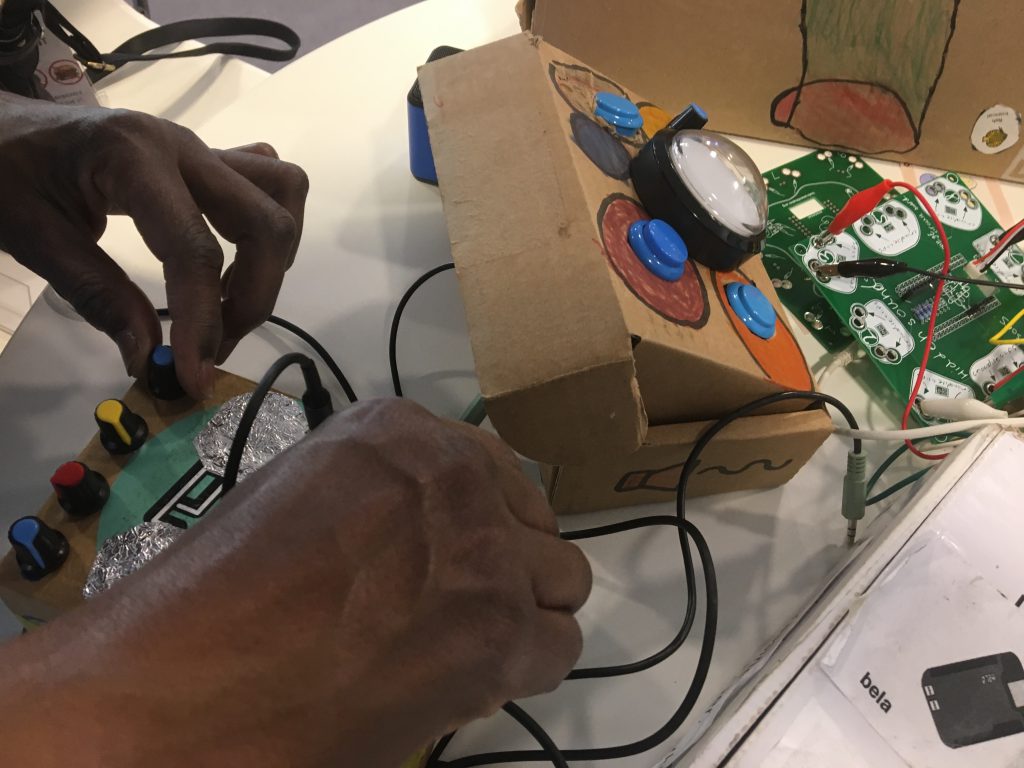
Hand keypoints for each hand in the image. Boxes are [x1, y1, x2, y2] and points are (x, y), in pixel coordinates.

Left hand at [0, 92, 307, 398]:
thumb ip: (97, 296)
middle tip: (216, 347)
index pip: (194, 248)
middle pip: (264, 222)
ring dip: (272, 257)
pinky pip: (268, 181)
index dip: (202, 320)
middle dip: (255, 297)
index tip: (196, 376)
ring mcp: (201, 148)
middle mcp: (182, 146)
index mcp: (133, 158)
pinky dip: (268, 226)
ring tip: (229, 300)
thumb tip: (150, 358)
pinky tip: (234, 260)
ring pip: (283, 191)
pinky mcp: (207, 158)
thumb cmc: (6, 174)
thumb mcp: (34, 237)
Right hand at [0, 399, 591, 767]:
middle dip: (508, 564)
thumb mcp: (301, 491)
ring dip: (525, 614)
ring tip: (470, 644)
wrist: (194, 673)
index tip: (459, 552)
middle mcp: (458, 478)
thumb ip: (380, 491)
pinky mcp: (501, 633)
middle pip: (534, 522)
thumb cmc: (223, 588)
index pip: (492, 467)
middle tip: (460, 606)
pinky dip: (525, 668)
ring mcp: (487, 553)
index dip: (484, 518)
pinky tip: (474, 680)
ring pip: (562, 579)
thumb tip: (420, 524)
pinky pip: (560, 646)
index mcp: (402, 432)